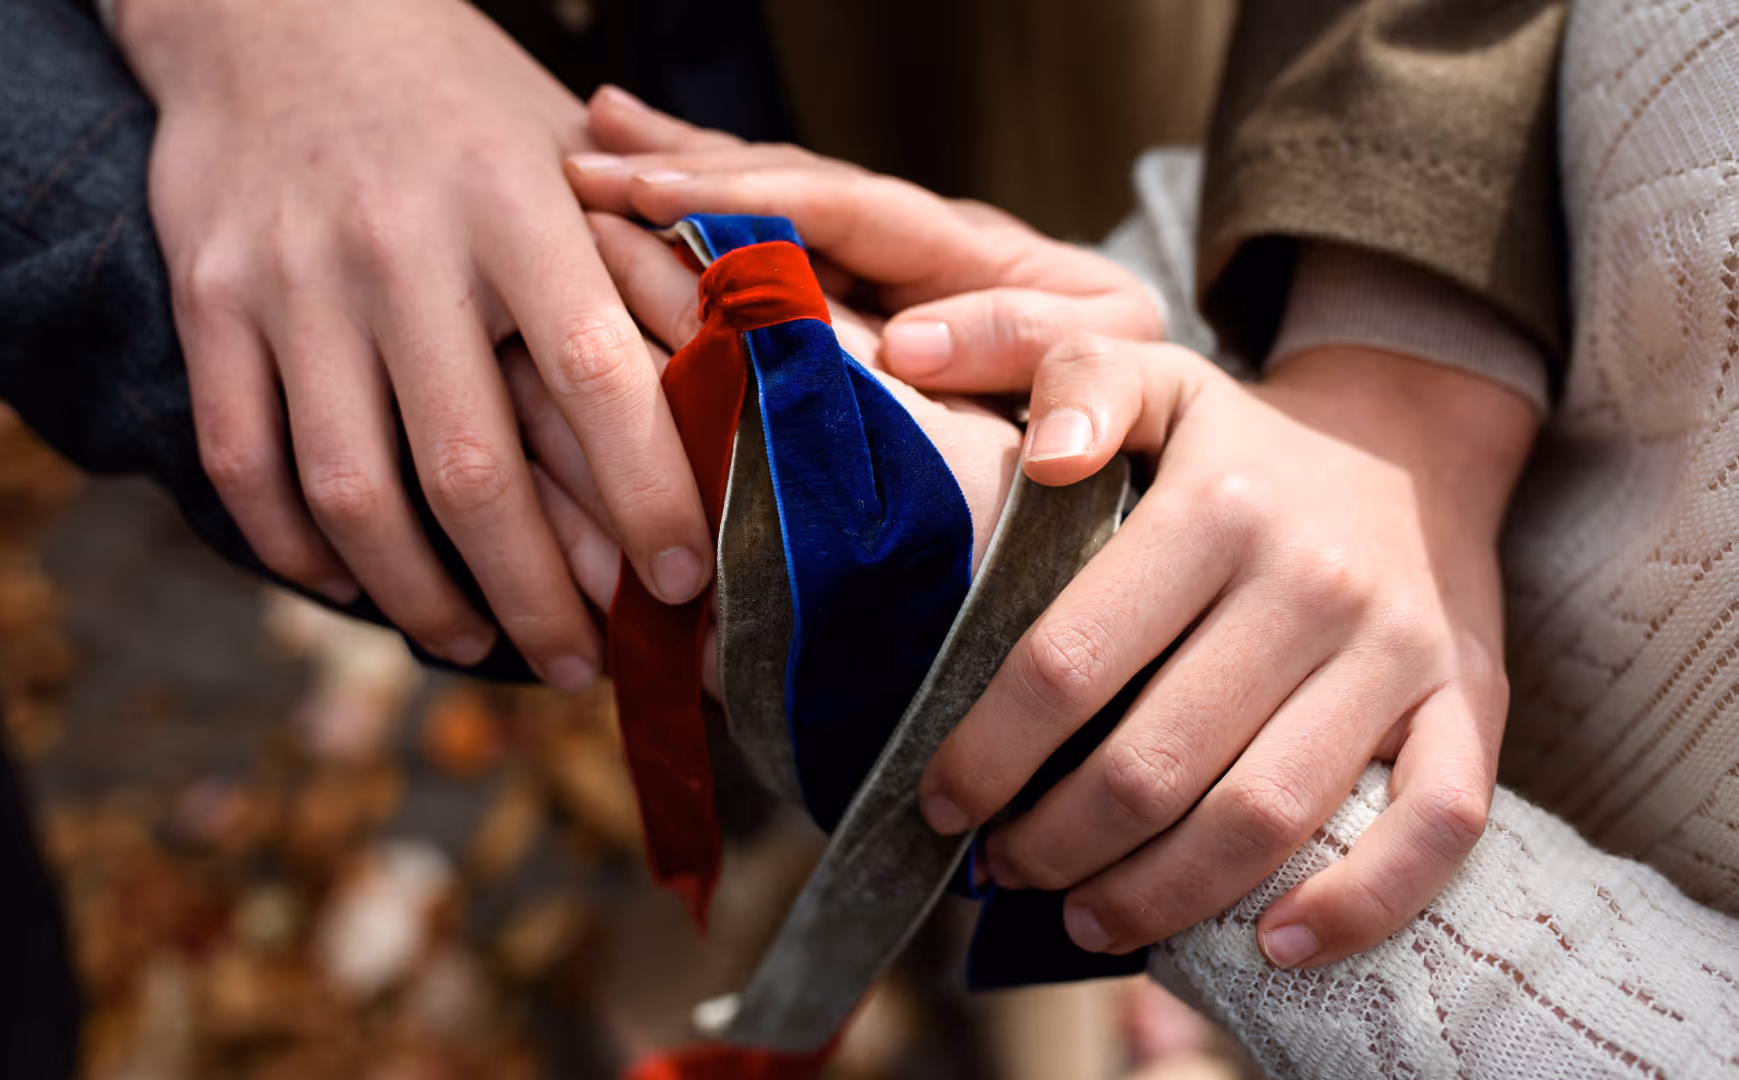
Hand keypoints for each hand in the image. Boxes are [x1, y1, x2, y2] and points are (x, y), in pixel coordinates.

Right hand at [114, 0, 713, 686]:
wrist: (282, 11)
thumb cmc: (464, 104)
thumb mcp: (569, 156)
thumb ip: (647, 264)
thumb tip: (753, 394)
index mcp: (515, 205)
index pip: (594, 375)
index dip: (645, 494)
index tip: (685, 582)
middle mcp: (400, 246)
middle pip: (471, 470)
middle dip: (539, 595)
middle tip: (587, 664)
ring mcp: (292, 278)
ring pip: (351, 490)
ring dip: (419, 597)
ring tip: (474, 644)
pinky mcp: (206, 299)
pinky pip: (243, 462)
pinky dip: (297, 550)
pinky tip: (354, 588)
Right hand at [561, 88, 1162, 375]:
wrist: (1159, 441)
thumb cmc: (1136, 407)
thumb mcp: (1110, 365)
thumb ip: (1039, 347)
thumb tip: (914, 347)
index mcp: (974, 251)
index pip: (841, 207)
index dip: (743, 197)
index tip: (646, 190)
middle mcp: (921, 254)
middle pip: (788, 191)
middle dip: (683, 170)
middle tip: (580, 157)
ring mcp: (893, 287)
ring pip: (771, 222)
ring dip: (679, 189)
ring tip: (584, 155)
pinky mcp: (875, 331)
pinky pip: (776, 281)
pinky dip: (704, 256)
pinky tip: (638, 241)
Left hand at [919, 337, 1537, 968]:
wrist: (1414, 443)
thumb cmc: (1241, 438)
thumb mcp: (1143, 368)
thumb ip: (1038, 357)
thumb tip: (949, 380)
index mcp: (1216, 506)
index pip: (1067, 660)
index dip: (987, 751)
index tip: (938, 801)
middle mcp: (1311, 582)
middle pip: (1154, 761)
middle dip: (1055, 841)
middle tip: (1003, 867)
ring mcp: (1399, 654)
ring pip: (1267, 817)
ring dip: (1158, 893)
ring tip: (1085, 918)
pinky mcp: (1470, 706)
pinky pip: (1432, 830)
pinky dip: (1358, 906)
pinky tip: (1275, 946)